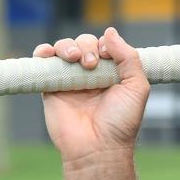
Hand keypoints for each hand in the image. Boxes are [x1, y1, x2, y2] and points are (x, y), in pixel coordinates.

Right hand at [32, 27, 149, 165]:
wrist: (97, 147)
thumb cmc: (120, 121)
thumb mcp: (136, 87)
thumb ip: (129, 58)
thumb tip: (110, 32)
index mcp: (113, 73)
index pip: (105, 46)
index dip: (105, 45)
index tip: (107, 56)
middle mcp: (91, 74)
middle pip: (83, 43)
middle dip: (87, 46)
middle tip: (90, 63)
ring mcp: (70, 80)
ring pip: (63, 48)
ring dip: (67, 46)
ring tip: (74, 59)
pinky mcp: (51, 87)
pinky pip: (43, 62)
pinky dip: (43, 52)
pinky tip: (48, 54)